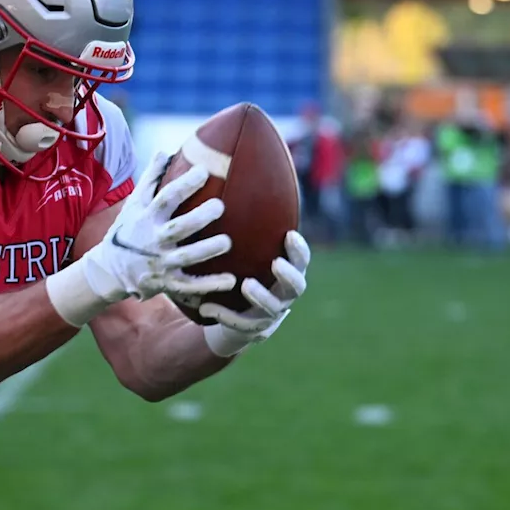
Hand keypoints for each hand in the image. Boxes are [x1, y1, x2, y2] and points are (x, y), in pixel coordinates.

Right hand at [45, 150, 235, 325]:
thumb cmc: (127, 231)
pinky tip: (230, 280)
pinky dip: (209, 285)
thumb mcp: (133, 205)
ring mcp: (160, 263)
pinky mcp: (166, 284)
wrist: (108, 271)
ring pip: (186, 258)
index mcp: (146, 218)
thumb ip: (150, 180)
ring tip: (227, 242)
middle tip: (220, 206)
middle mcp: (152, 241)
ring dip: (206, 250)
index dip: (184, 185)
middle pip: (178, 228)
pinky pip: (190, 286)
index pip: (165, 198)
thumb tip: (164, 151)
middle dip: (199, 218)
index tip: (204, 171)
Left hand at [202, 230, 309, 356]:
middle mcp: (283, 292)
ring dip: (261, 296)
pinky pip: (240, 325)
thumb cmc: (237, 270)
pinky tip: (208, 306)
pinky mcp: (249, 329)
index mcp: (285, 270)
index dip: (299, 249)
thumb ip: (241, 225)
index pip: (301, 259)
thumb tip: (227, 180)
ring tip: (246, 284)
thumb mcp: (240, 248)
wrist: (230, 312)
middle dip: (289, 275)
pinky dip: (225, 316)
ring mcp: (269, 313)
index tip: (288, 234)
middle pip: (297, 286)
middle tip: (275, 263)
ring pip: (273, 309)